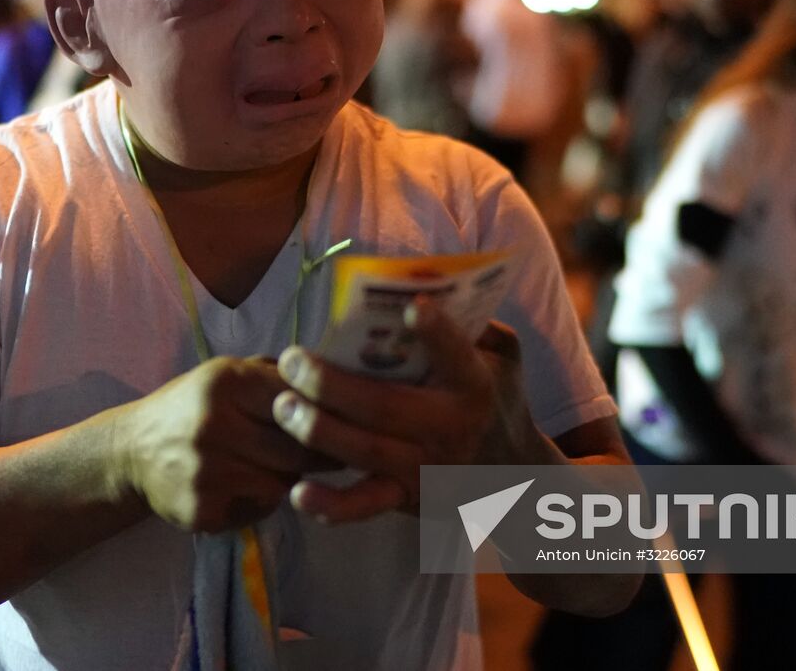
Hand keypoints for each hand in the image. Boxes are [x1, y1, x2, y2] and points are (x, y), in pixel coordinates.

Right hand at [104, 356, 337, 532]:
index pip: (298, 401)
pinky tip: (250, 487)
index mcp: (225, 382)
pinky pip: (259, 507)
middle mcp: (214, 424)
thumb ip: (274, 374)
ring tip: (282, 467)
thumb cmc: (191, 406)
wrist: (132, 451)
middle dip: (318, 453)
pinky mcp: (201, 509)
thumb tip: (335, 376)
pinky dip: (264, 500)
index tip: (347, 423)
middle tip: (333, 454)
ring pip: (282, 482)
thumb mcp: (225, 375)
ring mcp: (206, 471)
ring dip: (291, 478)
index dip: (327, 415)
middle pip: (296, 448)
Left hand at [272, 296, 548, 523]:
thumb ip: (475, 324)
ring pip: (365, 451)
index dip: (437, 333)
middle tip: (292, 359)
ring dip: (317, 429)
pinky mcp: (408, 498)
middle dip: (330, 384)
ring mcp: (426, 468)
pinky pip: (365, 505)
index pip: (457, 355)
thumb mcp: (504, 356)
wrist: (513, 476)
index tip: (412, 308)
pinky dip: (331, 505)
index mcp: (474, 386)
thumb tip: (426, 289)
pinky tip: (299, 492)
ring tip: (282, 405)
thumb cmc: (496, 398)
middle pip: (384, 406)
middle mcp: (450, 429)